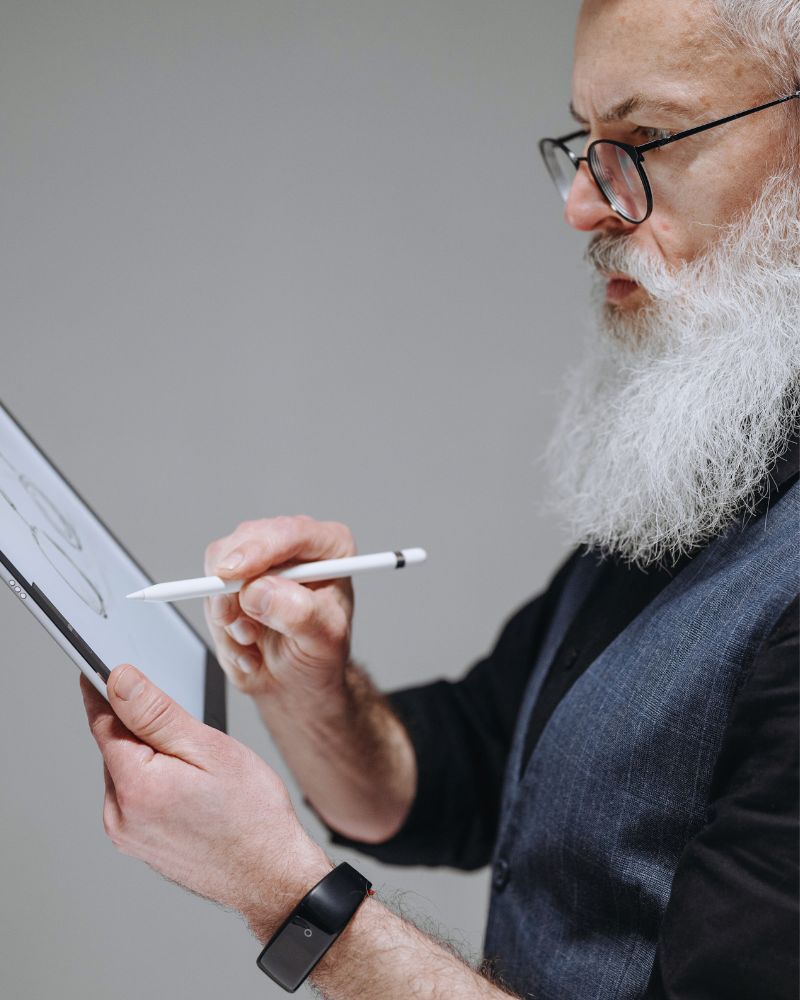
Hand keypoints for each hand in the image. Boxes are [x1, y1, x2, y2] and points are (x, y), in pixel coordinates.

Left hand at [80, 664, 330, 939]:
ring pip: (127, 772)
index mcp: (134, 786)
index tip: (100, 665)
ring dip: (150, 757)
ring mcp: (128, 835)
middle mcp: (120, 816)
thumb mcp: (208, 748)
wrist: (271, 874)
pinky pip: (136, 797)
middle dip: (141, 727)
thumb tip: (118, 681)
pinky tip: (192, 788)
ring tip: (198, 768)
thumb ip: (156, 713)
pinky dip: (156, 781)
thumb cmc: (252, 814)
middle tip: (186, 728)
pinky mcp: (140, 845)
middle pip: (115, 747)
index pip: (102, 722)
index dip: (103, 689)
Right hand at [203, 516, 355, 699]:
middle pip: (247, 540)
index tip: (234, 572)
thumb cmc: (319, 654)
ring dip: (228, 612)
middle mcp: (292, 547)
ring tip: (253, 639)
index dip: (259, 548)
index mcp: (328, 548)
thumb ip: (298, 614)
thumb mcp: (324, 639)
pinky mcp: (232, 579)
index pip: (291, 533)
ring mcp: (259, 561)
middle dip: (234, 586)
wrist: (297, 680)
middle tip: (238, 622)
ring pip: (219, 565)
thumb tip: (258, 590)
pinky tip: (246, 643)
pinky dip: (221, 625)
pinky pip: (209, 592)